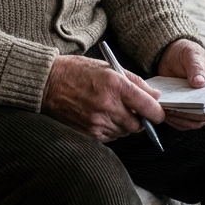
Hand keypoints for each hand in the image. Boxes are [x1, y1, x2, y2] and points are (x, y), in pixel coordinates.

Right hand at [41, 54, 164, 142]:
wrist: (47, 84)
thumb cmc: (77, 71)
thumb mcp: (108, 67)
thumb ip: (135, 82)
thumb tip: (155, 96)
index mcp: (115, 84)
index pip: (148, 106)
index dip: (157, 112)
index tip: (158, 113)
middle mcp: (108, 105)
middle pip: (138, 124)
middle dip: (140, 119)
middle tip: (132, 109)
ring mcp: (97, 121)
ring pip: (125, 132)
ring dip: (124, 124)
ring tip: (112, 110)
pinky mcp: (89, 133)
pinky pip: (111, 137)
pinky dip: (112, 130)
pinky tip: (102, 116)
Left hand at [156, 38, 204, 130]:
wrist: (169, 57)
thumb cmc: (186, 53)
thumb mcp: (192, 54)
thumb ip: (196, 67)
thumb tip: (200, 82)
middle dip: (197, 113)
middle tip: (181, 107)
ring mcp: (201, 106)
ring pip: (198, 121)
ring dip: (184, 118)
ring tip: (171, 109)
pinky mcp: (188, 112)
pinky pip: (184, 123)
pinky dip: (176, 120)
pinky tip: (166, 111)